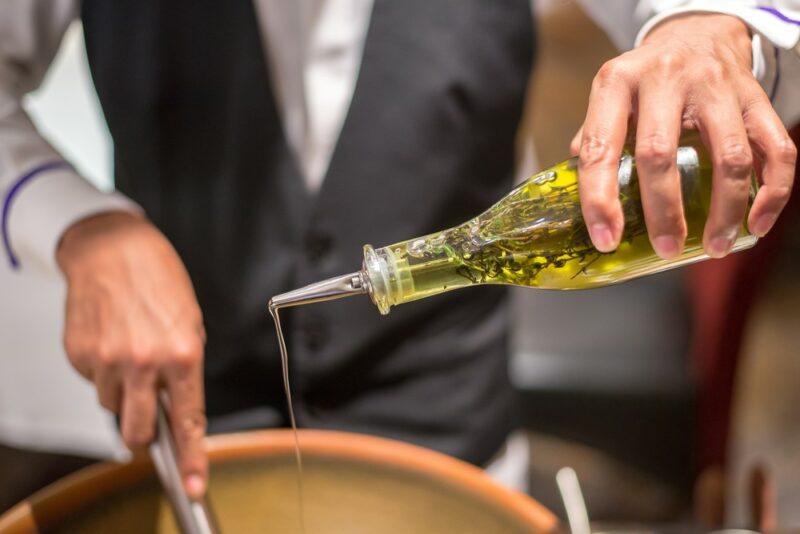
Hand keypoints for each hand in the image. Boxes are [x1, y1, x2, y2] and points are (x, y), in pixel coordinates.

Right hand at [57, 211, 207, 498]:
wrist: (113, 249)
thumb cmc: (158, 280)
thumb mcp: (190, 323)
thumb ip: (185, 371)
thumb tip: (176, 410)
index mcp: (182, 353)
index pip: (188, 420)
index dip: (192, 457)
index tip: (195, 483)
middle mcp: (144, 361)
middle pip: (137, 430)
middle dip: (142, 432)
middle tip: (145, 413)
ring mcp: (108, 359)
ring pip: (112, 406)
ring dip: (122, 391)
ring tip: (130, 352)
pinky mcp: (80, 353)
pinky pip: (93, 382)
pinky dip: (103, 371)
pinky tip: (112, 341)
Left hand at [572, 14, 795, 258]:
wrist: (696, 32)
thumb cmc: (645, 80)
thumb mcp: (610, 97)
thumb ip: (594, 141)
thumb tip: (581, 202)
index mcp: (617, 82)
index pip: (601, 148)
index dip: (600, 200)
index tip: (606, 239)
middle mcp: (665, 78)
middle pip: (660, 154)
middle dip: (663, 211)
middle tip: (666, 248)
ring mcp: (716, 86)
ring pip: (729, 157)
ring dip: (725, 210)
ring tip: (714, 246)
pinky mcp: (755, 96)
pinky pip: (776, 149)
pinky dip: (772, 193)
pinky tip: (756, 224)